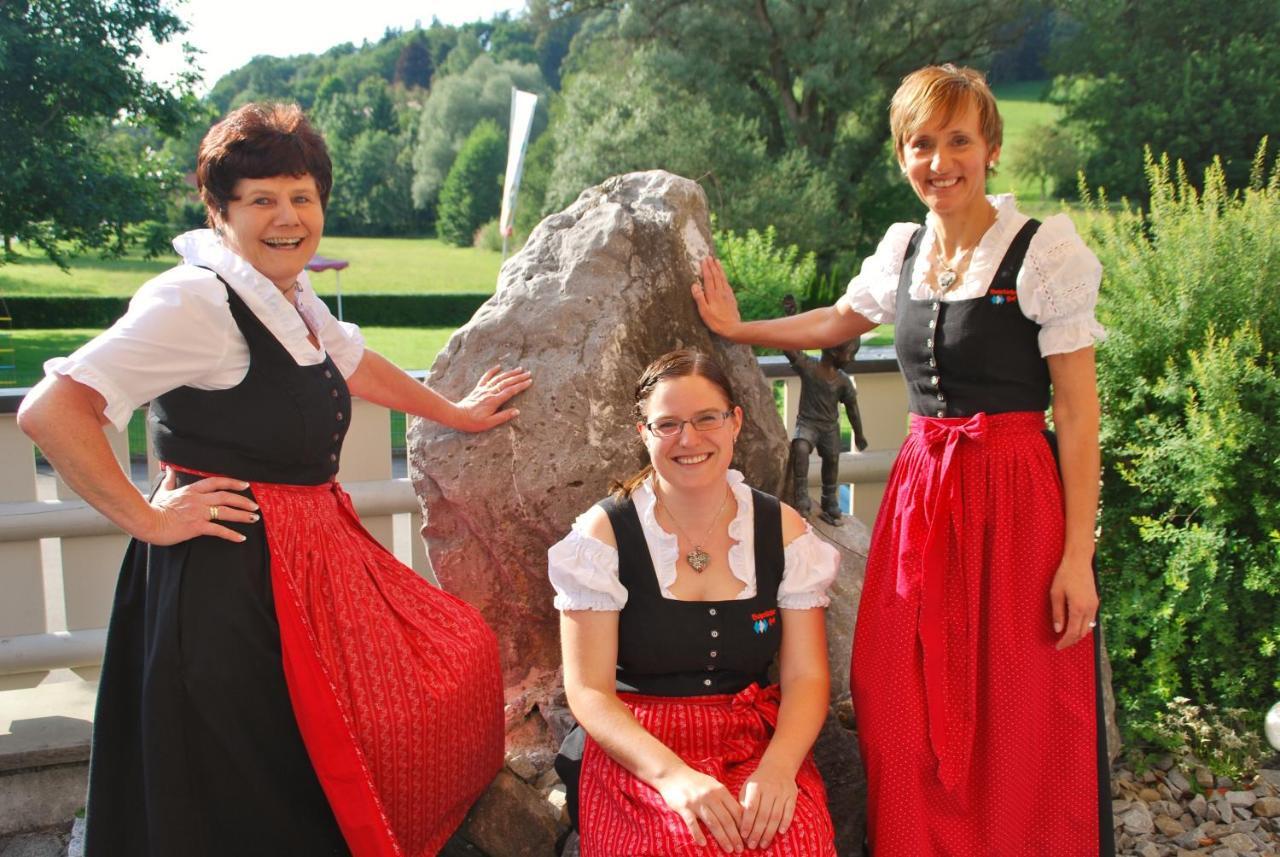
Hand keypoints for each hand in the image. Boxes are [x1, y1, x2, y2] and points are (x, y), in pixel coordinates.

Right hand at [141, 468, 257, 544]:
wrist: (147, 522)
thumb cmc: (154, 508)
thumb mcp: (164, 491)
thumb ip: (170, 481)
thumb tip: (170, 470)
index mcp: (192, 490)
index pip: (216, 482)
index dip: (232, 482)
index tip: (245, 485)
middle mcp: (198, 500)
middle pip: (226, 496)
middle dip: (243, 500)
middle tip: (255, 505)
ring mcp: (199, 513)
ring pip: (226, 511)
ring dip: (242, 515)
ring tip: (254, 518)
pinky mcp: (197, 527)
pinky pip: (218, 530)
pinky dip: (231, 534)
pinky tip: (241, 538)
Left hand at [452, 365, 531, 431]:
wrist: (457, 416)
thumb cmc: (473, 422)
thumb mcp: (489, 423)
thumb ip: (503, 416)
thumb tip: (517, 411)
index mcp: (494, 401)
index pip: (511, 391)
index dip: (521, 386)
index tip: (529, 381)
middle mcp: (490, 392)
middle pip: (507, 382)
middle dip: (518, 377)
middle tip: (529, 373)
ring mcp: (484, 389)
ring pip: (499, 378)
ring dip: (510, 373)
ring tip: (519, 369)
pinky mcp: (478, 388)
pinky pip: (486, 377)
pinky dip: (492, 371)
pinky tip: (498, 366)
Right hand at [655, 765, 744, 852]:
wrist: (673, 774)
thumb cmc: (696, 782)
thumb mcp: (713, 786)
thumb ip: (724, 799)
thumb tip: (739, 816)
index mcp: (720, 790)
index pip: (736, 810)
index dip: (743, 825)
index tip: (747, 837)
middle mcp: (711, 796)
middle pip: (726, 819)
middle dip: (735, 836)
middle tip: (740, 849)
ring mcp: (697, 802)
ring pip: (713, 823)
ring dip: (722, 838)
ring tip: (729, 849)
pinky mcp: (684, 807)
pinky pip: (692, 823)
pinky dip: (698, 834)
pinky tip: (703, 844)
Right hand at [691, 257, 742, 337]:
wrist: (733, 328)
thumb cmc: (716, 322)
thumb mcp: (704, 312)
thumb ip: (699, 298)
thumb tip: (694, 285)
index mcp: (713, 294)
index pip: (708, 278)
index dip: (705, 269)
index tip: (703, 260)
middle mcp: (721, 292)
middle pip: (716, 276)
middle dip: (712, 266)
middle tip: (709, 257)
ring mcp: (727, 294)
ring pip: (723, 278)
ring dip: (719, 269)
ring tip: (717, 261)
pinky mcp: (731, 298)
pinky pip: (727, 283)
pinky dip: (724, 277)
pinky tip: (724, 276)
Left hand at [738, 760, 797, 849]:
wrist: (778, 767)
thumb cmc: (758, 781)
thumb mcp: (747, 787)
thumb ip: (742, 803)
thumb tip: (738, 823)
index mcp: (755, 786)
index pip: (751, 807)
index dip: (747, 822)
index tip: (743, 835)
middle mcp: (769, 789)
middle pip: (763, 814)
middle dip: (757, 832)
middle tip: (753, 845)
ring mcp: (782, 792)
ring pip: (776, 815)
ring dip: (770, 832)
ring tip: (764, 844)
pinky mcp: (792, 795)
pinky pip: (790, 811)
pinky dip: (785, 822)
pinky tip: (780, 833)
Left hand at [1050, 556, 1098, 649]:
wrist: (1079, 561)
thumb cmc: (1064, 576)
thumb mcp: (1055, 594)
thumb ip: (1057, 613)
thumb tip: (1058, 630)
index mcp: (1078, 608)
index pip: (1072, 633)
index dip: (1065, 642)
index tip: (1057, 647)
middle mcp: (1089, 610)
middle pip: (1082, 633)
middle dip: (1071, 641)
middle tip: (1061, 644)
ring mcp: (1094, 606)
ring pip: (1088, 628)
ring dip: (1078, 635)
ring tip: (1067, 638)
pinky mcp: (1096, 602)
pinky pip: (1091, 621)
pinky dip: (1083, 627)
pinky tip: (1075, 627)